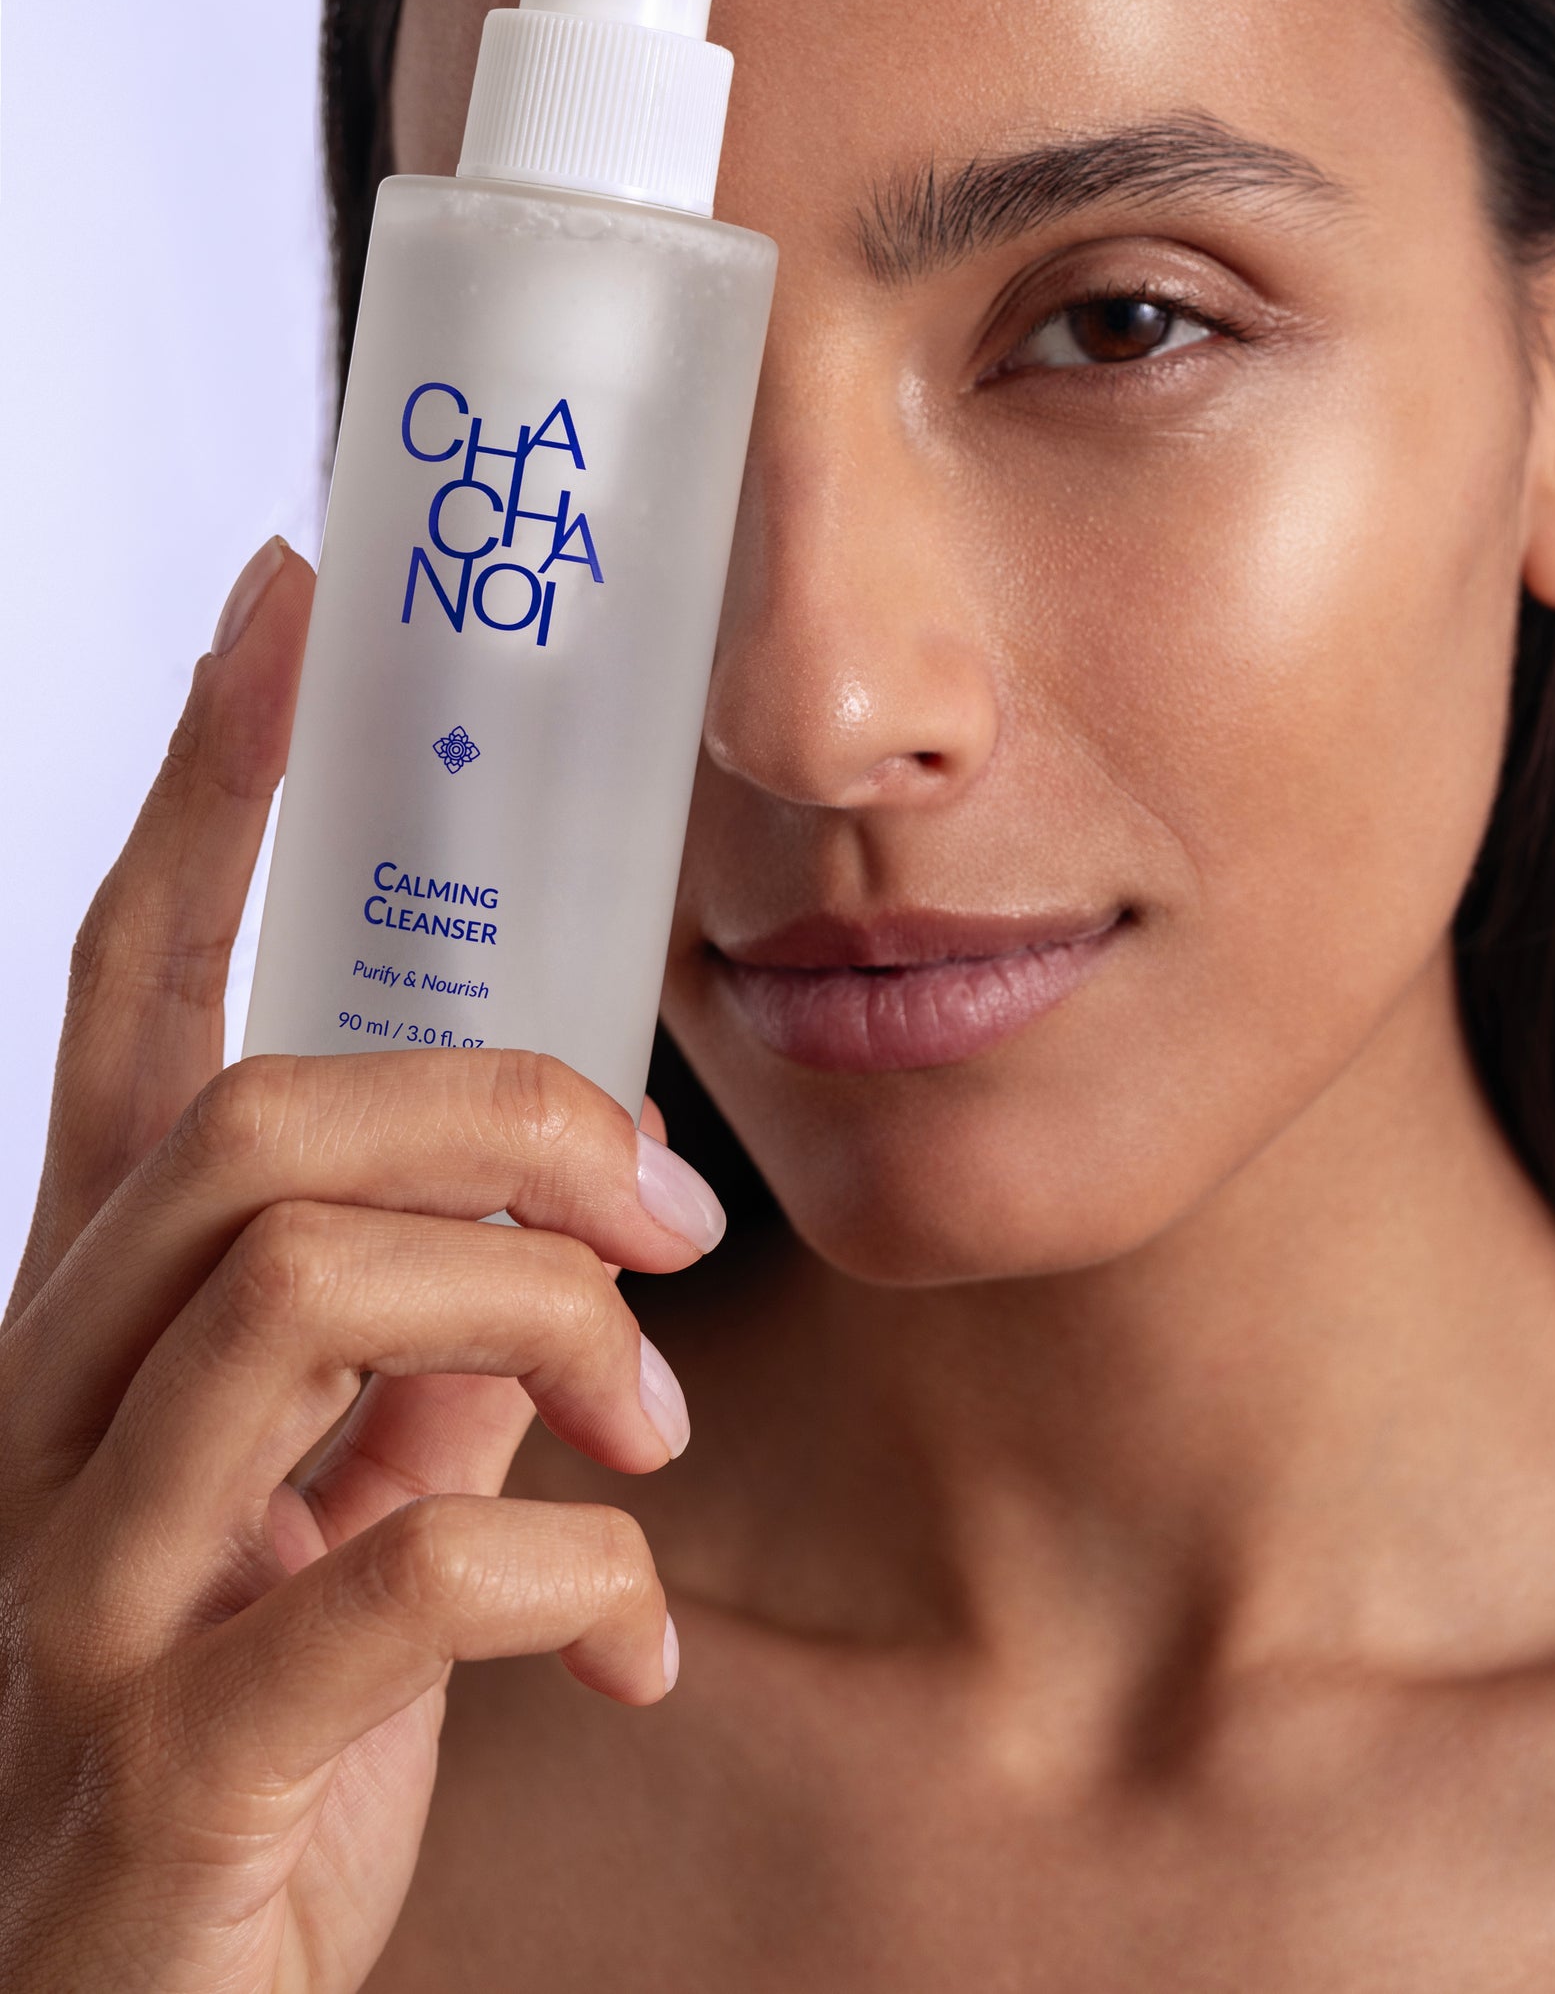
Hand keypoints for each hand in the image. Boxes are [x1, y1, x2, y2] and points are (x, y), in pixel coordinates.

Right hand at [0, 537, 722, 1992]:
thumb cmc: (238, 1777)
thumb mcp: (339, 1537)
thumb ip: (415, 1387)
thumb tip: (545, 1273)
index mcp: (98, 1336)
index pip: (127, 999)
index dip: (202, 791)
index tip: (283, 603)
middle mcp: (46, 1422)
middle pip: (256, 1120)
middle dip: (503, 1115)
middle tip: (664, 1204)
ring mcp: (73, 1592)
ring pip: (297, 1290)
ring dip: (544, 1322)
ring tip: (655, 1427)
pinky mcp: (151, 1766)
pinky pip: (387, 1574)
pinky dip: (564, 1576)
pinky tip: (622, 1640)